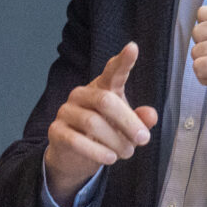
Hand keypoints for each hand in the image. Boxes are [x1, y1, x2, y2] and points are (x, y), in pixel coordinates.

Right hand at [44, 41, 157, 206]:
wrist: (75, 159)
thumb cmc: (104, 136)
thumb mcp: (126, 129)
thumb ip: (140, 121)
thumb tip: (151, 115)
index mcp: (102, 88)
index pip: (112, 71)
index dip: (123, 61)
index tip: (133, 48)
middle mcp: (82, 94)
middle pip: (106, 101)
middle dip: (128, 122)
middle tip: (143, 139)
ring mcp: (66, 111)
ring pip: (93, 123)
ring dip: (115, 141)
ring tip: (126, 153)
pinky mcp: (56, 131)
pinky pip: (76, 140)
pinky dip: (96, 151)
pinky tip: (109, 158)